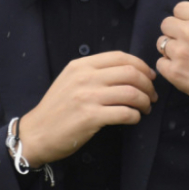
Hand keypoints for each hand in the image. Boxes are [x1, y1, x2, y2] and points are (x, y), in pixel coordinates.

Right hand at [17, 51, 157, 166]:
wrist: (36, 133)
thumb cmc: (56, 109)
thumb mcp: (69, 80)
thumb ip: (93, 72)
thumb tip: (127, 72)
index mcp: (81, 65)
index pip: (120, 56)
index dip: (141, 65)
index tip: (150, 76)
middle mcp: (85, 77)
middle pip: (130, 73)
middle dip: (148, 84)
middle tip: (152, 95)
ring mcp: (87, 97)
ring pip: (131, 92)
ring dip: (145, 101)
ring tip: (146, 108)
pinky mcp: (91, 117)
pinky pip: (125, 113)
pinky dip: (135, 116)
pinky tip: (134, 119)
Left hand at [156, 2, 188, 118]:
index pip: (179, 9)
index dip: (184, 18)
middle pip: (166, 24)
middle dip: (174, 32)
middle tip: (186, 43)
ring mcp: (180, 53)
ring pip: (161, 44)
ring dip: (171, 50)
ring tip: (186, 58)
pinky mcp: (175, 72)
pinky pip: (160, 64)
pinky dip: (168, 67)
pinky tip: (182, 70)